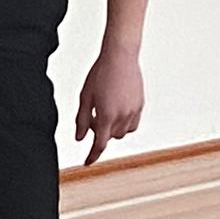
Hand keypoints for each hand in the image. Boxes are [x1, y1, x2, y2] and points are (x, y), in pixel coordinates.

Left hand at [72, 42, 144, 164]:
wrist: (120, 55)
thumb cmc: (101, 73)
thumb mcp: (85, 97)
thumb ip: (82, 120)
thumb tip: (80, 138)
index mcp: (107, 115)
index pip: (99, 144)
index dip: (92, 156)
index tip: (87, 162)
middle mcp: (122, 116)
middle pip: (110, 138)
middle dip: (101, 133)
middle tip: (93, 117)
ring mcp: (134, 111)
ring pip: (122, 133)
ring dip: (113, 129)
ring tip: (105, 111)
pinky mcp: (140, 104)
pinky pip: (133, 124)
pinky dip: (124, 123)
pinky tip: (117, 110)